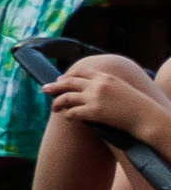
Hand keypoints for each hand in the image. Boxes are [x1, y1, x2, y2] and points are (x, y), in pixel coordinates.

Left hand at [49, 68, 170, 144]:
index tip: (59, 79)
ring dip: (58, 103)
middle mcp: (97, 85)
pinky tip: (67, 117)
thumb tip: (91, 87)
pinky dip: (68, 115)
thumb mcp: (120, 87)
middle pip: (68, 83)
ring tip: (54, 108)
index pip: (80, 72)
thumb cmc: (136, 105)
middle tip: (45, 89)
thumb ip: (105, 84)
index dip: (67, 76)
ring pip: (67, 98)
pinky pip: (73, 112)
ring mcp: (94, 98)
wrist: (146, 117)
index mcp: (104, 77)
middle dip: (55, 86)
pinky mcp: (93, 112)